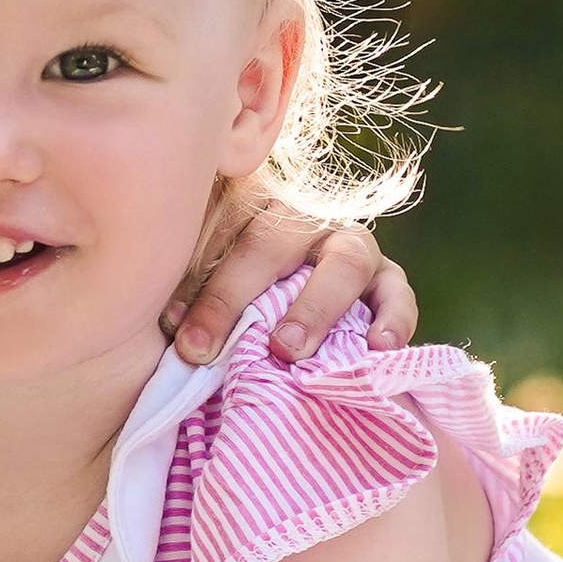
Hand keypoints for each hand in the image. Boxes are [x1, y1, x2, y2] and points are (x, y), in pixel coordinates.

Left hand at [163, 207, 416, 365]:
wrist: (295, 318)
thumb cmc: (237, 308)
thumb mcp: (208, 291)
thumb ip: (189, 298)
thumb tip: (165, 331)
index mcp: (249, 209)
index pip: (221, 234)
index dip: (202, 288)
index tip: (180, 339)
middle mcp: (302, 219)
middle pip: (273, 242)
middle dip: (239, 297)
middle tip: (213, 349)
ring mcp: (351, 245)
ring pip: (344, 263)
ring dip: (314, 309)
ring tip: (288, 351)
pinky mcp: (389, 279)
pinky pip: (397, 294)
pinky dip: (393, 320)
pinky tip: (378, 348)